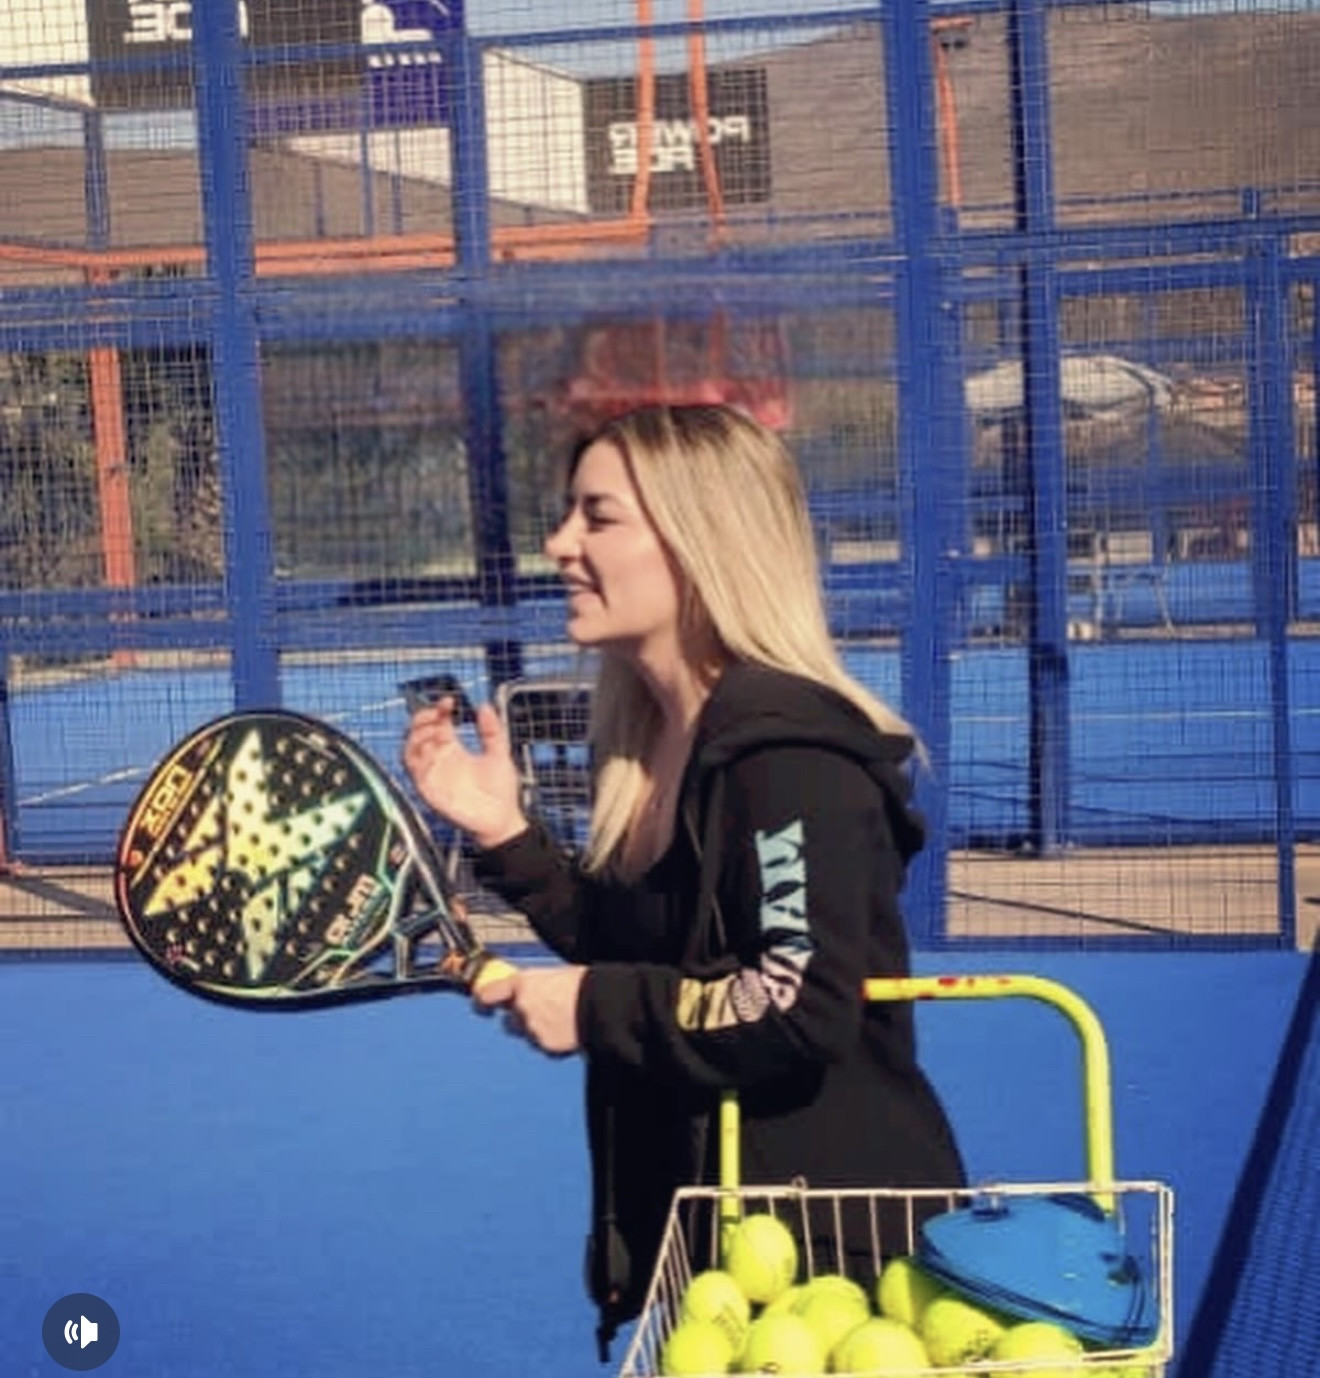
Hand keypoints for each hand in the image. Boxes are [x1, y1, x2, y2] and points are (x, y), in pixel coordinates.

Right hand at [402, 697, 527, 849]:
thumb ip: (492, 730)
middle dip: (422, 718)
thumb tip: (484, 706)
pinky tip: (434, 748)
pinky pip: (414, 771)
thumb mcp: (499, 753)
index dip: (438, 709)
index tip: (449, 701)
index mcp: (453, 749)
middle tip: (437, 712)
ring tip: (435, 728)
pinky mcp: (429, 789)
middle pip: (417, 733)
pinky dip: (418, 756)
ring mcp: (432, 774)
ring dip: (417, 735)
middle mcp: (439, 759)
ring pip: (409, 749)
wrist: (501, 819)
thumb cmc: (500, 791)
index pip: (436, 723)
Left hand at [473, 965, 585, 1056]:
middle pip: (509, 1021)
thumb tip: (534, 992)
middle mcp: (522, 1007)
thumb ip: (538, 986)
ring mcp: (532, 1029)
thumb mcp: (556, 975)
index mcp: (523, 983)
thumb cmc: (584, 984)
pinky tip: (568, 1034)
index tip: (481, 1006)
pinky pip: (543, 1047)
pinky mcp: (545, 1046)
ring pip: (527, 1036)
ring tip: (561, 1023)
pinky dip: (551, 1043)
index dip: (482, 1002)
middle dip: (519, 1021)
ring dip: (537, 1032)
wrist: (602, 1005)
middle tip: (539, 1016)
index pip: (489, 994)